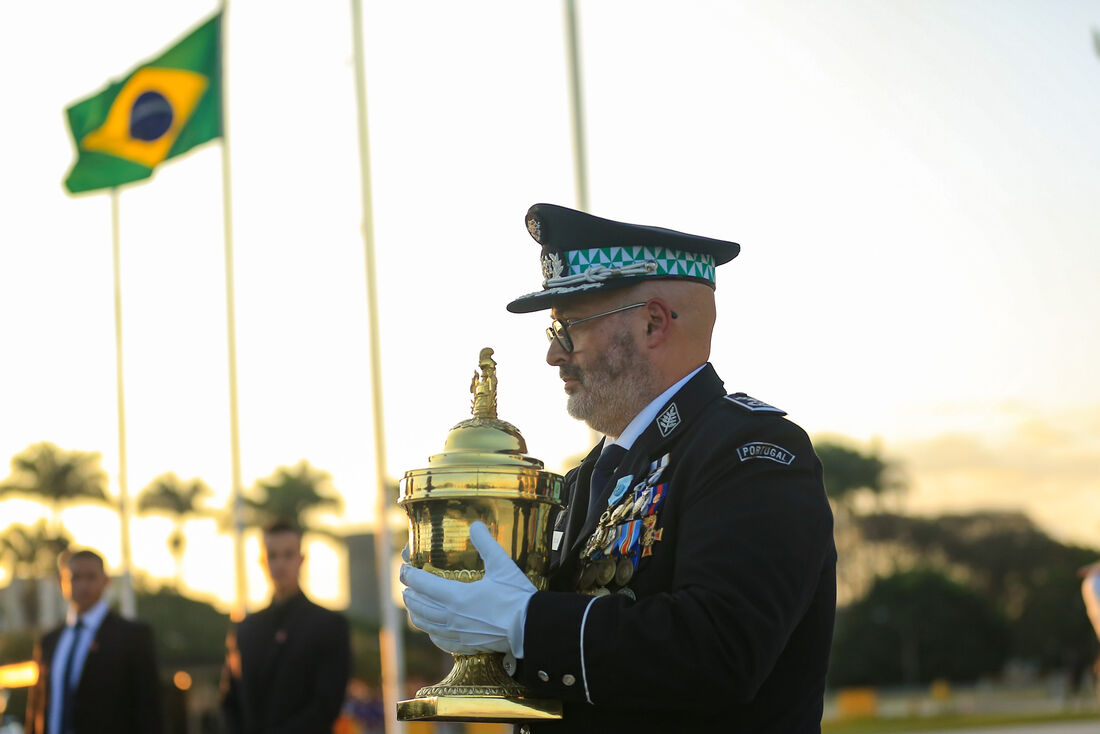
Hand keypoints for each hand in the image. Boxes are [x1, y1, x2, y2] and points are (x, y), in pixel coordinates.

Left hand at [401, 521, 535, 657]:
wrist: (529, 629)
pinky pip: (438, 639)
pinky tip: (431, 628)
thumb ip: (486, 543)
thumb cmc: (516, 597)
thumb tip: (475, 525)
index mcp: (456, 596)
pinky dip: (429, 630)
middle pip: (418, 605)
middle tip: (407, 583)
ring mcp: (456, 633)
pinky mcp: (464, 645)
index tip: (404, 568)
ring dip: (414, 612)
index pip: (422, 584)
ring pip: (424, 624)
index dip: (409, 576)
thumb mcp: (502, 565)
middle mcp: (450, 617)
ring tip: (412, 604)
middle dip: (409, 592)